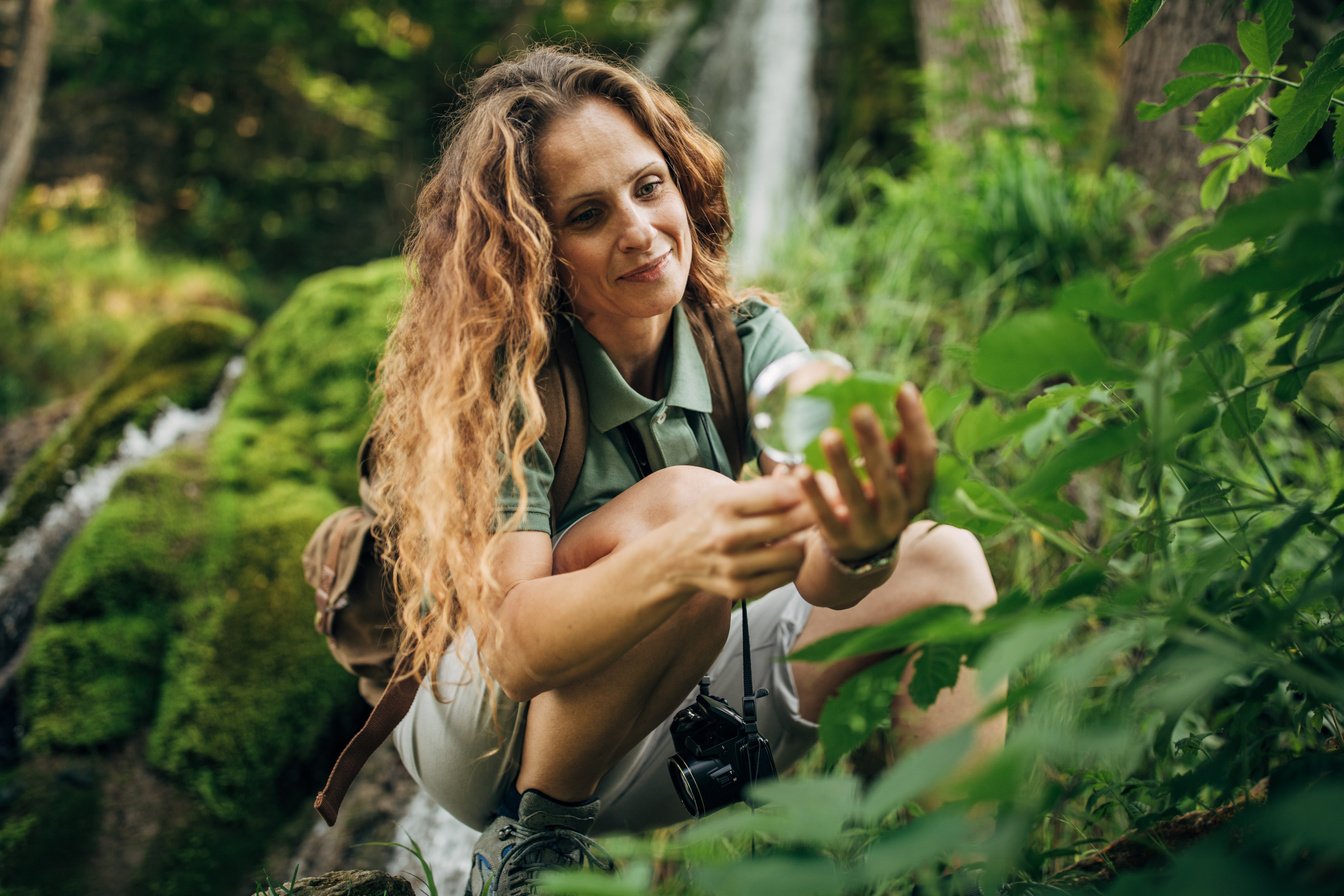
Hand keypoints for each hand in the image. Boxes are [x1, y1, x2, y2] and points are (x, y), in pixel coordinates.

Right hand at [667, 475, 812, 600]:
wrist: (672, 559)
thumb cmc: (707, 519)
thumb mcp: (725, 495)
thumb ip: (764, 488)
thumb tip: (804, 478)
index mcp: (723, 504)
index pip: (779, 495)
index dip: (808, 490)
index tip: (824, 487)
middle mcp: (726, 535)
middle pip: (790, 523)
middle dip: (816, 513)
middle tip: (832, 509)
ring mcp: (733, 566)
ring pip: (793, 554)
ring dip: (805, 542)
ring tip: (805, 532)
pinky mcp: (739, 589)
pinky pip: (785, 577)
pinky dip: (792, 564)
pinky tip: (788, 554)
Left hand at [795, 381, 935, 561]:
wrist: (862, 556)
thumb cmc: (879, 499)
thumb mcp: (895, 477)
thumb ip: (896, 445)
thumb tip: (897, 392)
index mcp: (918, 492)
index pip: (924, 456)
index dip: (917, 423)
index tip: (904, 389)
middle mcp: (899, 514)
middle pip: (889, 478)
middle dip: (875, 444)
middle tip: (860, 409)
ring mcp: (870, 531)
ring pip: (856, 497)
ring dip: (842, 464)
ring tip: (828, 435)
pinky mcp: (841, 540)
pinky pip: (825, 516)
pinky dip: (814, 493)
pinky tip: (800, 469)